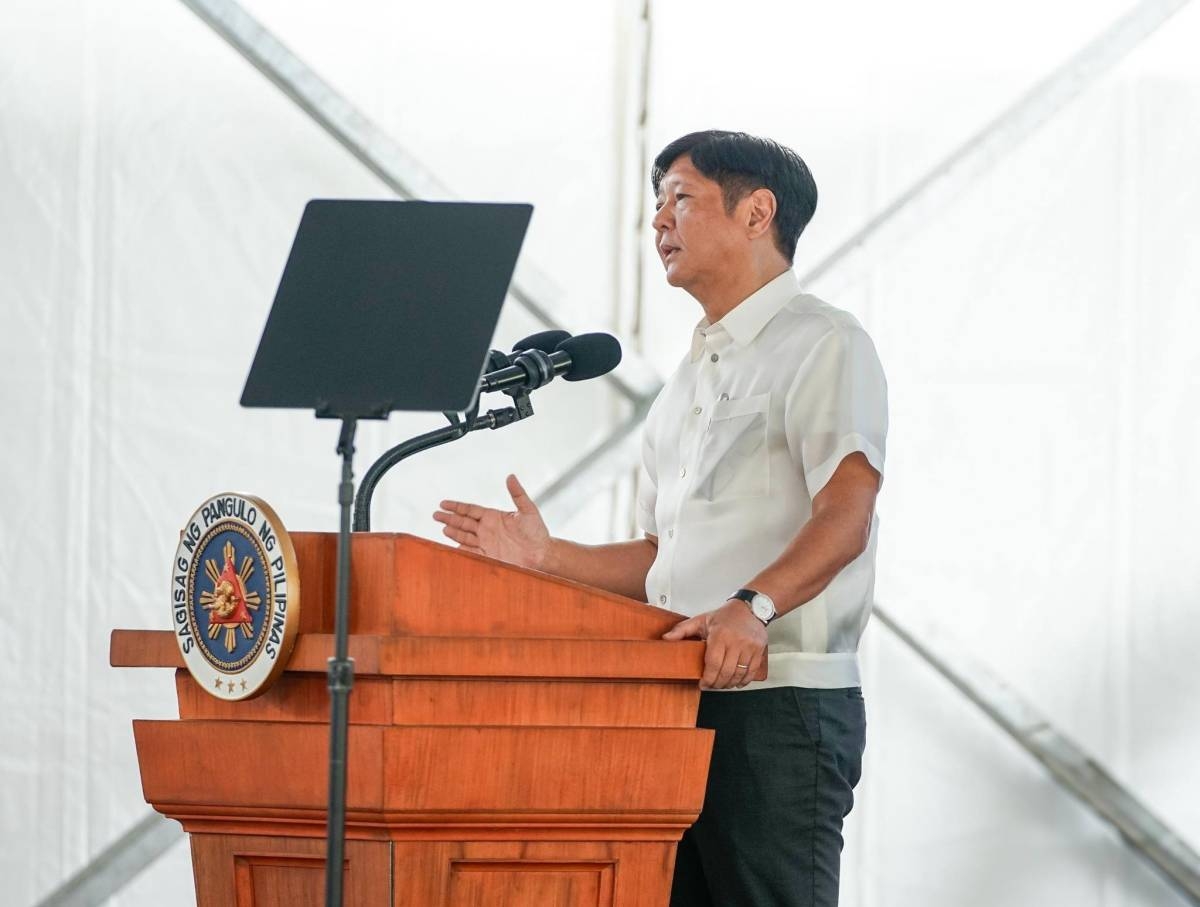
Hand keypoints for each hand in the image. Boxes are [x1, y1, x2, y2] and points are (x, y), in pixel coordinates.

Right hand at [433, 474, 550, 568]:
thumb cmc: (537, 531)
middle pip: (463, 522)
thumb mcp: (528, 510)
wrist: (542, 554)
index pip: (470, 510)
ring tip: (442, 528)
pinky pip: (471, 552)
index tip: (443, 503)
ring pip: (465, 536)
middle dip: (449, 518)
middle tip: (435, 515)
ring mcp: (487, 543)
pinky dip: (461, 550)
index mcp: (494, 516)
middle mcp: (488, 529)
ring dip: (453, 532)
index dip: (456, 506)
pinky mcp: (488, 557)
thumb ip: (518, 494)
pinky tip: (452, 546)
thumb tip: (511, 476)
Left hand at [662, 599, 767, 689]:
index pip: (713, 663)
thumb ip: (682, 630)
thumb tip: (666, 638)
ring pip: (738, 674)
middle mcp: (736, 641)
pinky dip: (743, 681)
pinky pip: (751, 672)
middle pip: (726, 672)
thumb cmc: (725, 616)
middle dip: (717, 684)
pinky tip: (736, 682)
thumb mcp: (701, 620)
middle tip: (711, 685)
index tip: (703, 684)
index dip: (707, 678)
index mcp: (720, 635)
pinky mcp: (759, 650)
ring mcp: (749, 647)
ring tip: (722, 684)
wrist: (750, 608)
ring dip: (729, 684)